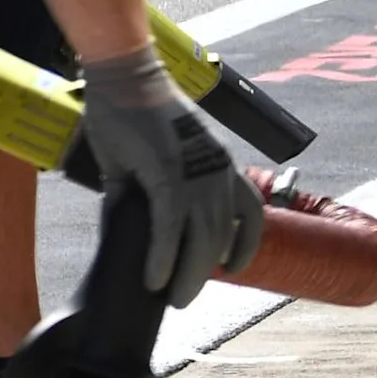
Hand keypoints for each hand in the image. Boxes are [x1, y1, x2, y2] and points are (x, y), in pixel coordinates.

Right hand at [77, 50, 264, 305]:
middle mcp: (219, 170)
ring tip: (172, 297)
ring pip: (202, 237)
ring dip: (188, 274)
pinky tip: (153, 279)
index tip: (234, 267)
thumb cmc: (135, 116)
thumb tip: (132, 228)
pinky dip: (162, 257)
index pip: (252, 211)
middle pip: (223, 235)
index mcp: (223, 165)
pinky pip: (170, 225)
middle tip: (184, 298)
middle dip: (207, 272)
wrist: (125, 79)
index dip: (246, 243)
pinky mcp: (168, 171)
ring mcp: (197, 171)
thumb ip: (149, 195)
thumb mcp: (153, 161)